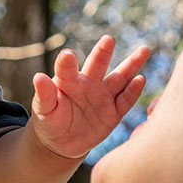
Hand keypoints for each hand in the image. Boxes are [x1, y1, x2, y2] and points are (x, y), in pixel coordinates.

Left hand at [31, 35, 148, 158]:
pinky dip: (133, 91)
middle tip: (108, 39)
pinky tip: (141, 79)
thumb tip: (38, 77)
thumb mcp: (43, 111)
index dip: (67, 62)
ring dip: (131, 64)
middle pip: (97, 64)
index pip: (67, 68)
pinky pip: (125, 100)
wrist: (62, 143)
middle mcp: (88, 83)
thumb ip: (44, 95)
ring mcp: (102, 96)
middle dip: (103, 52)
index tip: (68, 55)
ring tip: (143, 49)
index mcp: (68, 81)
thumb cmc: (49, 122)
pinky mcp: (113, 113)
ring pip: (119, 77)